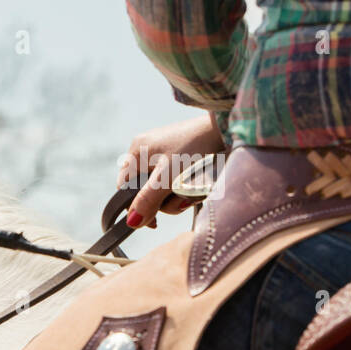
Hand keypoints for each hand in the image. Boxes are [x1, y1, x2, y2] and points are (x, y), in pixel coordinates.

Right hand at [118, 113, 224, 227]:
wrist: (226, 127)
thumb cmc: (194, 148)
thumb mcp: (168, 177)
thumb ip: (148, 200)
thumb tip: (132, 222)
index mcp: (136, 152)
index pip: (124, 188)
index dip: (135, 206)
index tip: (153, 221)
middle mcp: (146, 152)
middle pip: (145, 190)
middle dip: (164, 201)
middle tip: (182, 202)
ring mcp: (163, 153)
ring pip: (162, 187)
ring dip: (179, 195)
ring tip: (196, 191)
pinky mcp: (180, 156)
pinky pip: (175, 180)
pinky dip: (187, 186)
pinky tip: (199, 184)